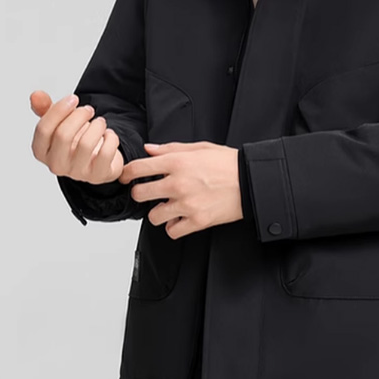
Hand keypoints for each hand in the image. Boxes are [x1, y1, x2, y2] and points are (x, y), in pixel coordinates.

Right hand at [29, 89, 124, 184]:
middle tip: (88, 110)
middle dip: (79, 116)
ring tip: (100, 122)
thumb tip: (36, 95)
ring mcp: (76, 172)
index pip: (43, 129)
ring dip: (96, 126)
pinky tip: (108, 135)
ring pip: (86, 144)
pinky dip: (111, 138)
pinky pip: (105, 153)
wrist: (96, 160)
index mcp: (42, 151)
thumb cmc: (75, 141)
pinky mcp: (97, 175)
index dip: (59, 110)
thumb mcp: (58, 123)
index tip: (73, 98)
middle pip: (63, 135)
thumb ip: (46, 109)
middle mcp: (56, 164)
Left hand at [119, 141, 242, 237]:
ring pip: (153, 216)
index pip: (138, 168)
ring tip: (168, 207)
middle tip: (148, 193)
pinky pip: (172, 231)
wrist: (252, 181)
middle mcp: (178, 183)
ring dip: (158, 212)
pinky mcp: (197, 221)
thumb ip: (171, 148)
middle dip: (140, 193)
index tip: (126, 177)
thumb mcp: (200, 147)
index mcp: (177, 162)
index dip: (126, 173)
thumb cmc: (228, 163)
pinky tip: (180, 218)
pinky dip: (174, 227)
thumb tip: (149, 150)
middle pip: (140, 194)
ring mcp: (187, 204)